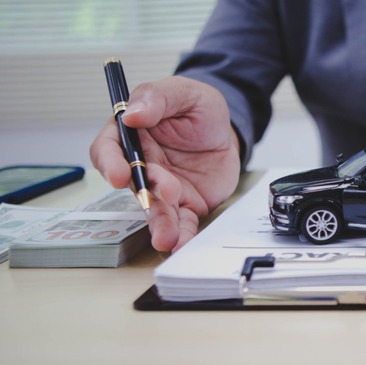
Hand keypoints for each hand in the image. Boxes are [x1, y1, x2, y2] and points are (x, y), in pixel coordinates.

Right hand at [90, 76, 240, 251]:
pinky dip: (180, 234)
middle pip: (132, 184)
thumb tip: (132, 114)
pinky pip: (180, 221)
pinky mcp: (184, 204)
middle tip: (163, 195)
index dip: (109, 163)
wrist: (229, 132)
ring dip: (159, 224)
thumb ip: (158, 98)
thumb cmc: (200, 109)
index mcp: (132, 134)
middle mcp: (142, 164)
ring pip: (155, 208)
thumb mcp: (184, 92)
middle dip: (144, 195)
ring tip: (166, 237)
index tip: (119, 174)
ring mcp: (162, 187)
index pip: (109, 149)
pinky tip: (181, 244)